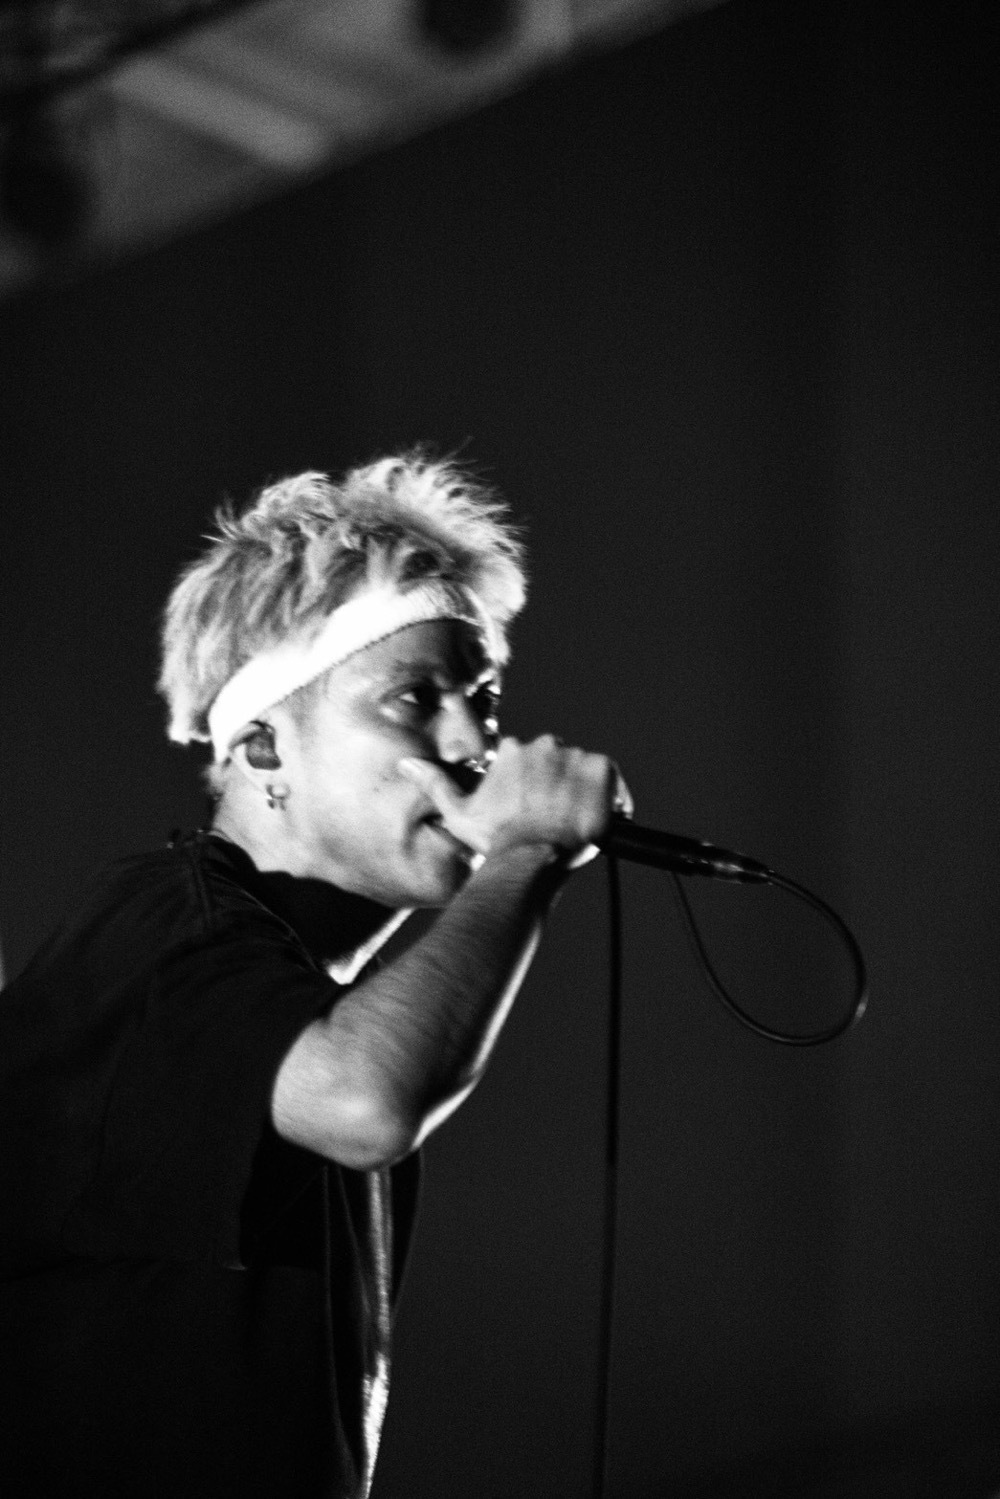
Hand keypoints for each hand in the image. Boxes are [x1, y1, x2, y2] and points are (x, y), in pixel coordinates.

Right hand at [398, 735, 629, 864]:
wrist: (531, 857)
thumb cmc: (495, 840)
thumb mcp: (458, 812)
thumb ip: (434, 783)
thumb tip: (406, 763)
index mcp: (514, 750)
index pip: (533, 761)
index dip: (536, 787)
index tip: (536, 810)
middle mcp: (544, 745)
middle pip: (559, 762)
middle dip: (559, 786)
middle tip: (555, 818)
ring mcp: (574, 756)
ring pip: (583, 769)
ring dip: (582, 791)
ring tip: (574, 822)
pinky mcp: (601, 770)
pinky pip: (610, 777)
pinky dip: (610, 796)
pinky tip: (598, 819)